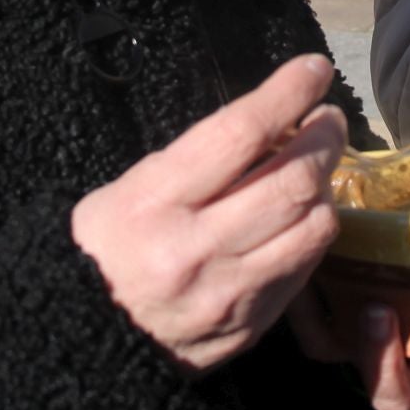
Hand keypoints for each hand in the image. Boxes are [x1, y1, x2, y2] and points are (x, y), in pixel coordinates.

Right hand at [72, 55, 346, 373]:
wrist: (82, 339)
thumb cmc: (103, 248)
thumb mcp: (128, 188)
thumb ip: (198, 159)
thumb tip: (271, 123)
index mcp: (154, 203)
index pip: (240, 133)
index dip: (288, 93)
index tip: (313, 70)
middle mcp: (195, 250)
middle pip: (293, 181)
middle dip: (324, 139)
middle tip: (327, 120)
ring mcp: (228, 294)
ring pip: (313, 227)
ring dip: (324, 188)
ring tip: (315, 170)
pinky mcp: (250, 325)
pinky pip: (304, 269)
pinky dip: (310, 233)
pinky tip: (299, 217)